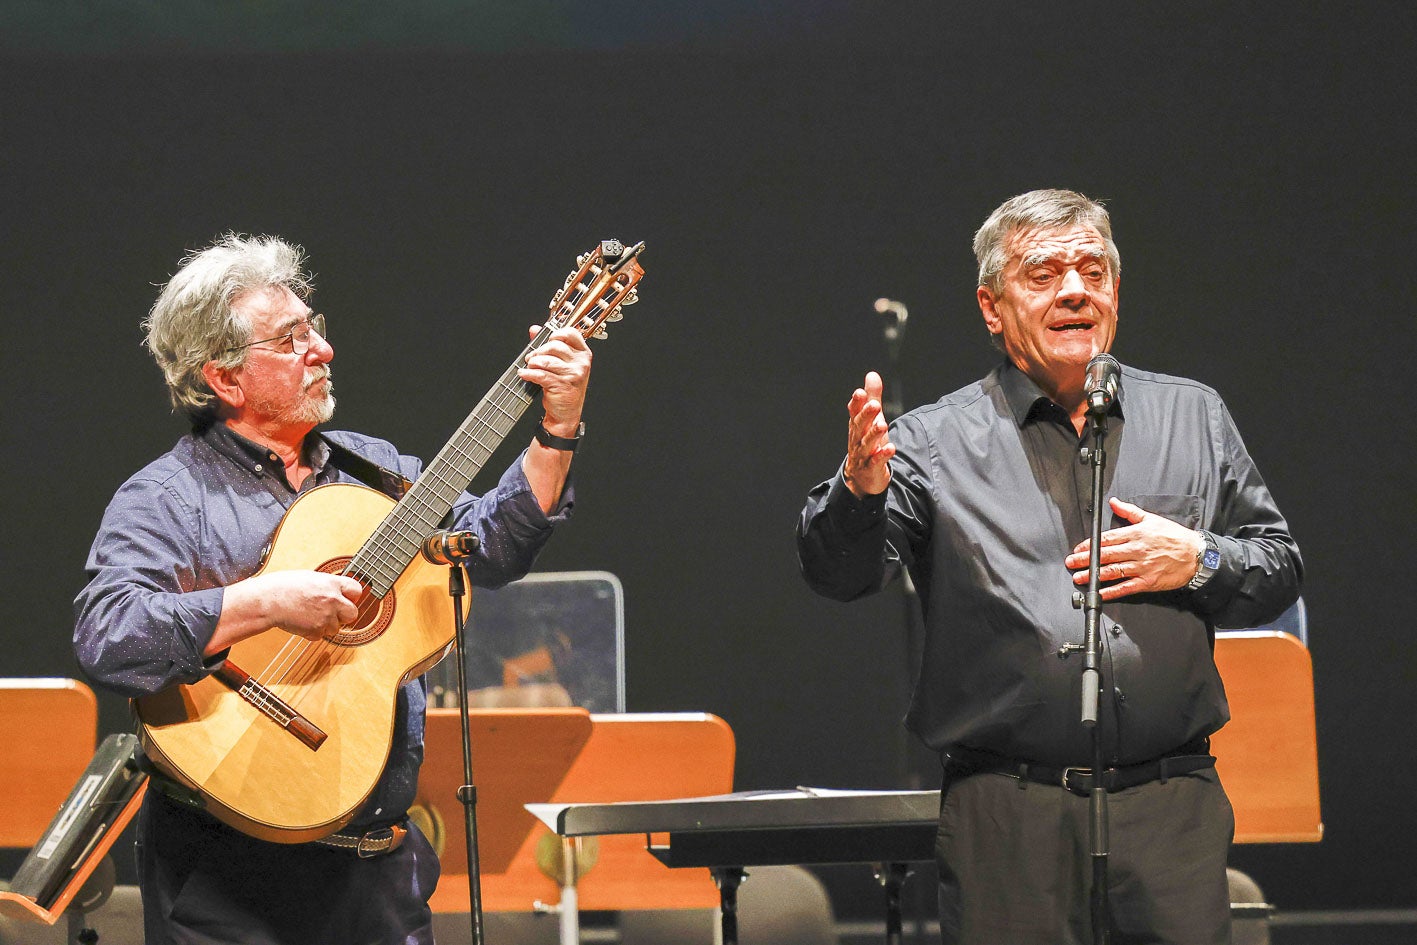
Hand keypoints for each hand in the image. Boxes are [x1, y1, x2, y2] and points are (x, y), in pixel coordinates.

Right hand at [245, 570, 364, 639]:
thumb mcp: (310, 577)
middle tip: (332, 613)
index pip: (356, 590)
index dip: (351, 596)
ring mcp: (325, 616)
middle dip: (344, 615)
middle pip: (352, 614)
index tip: (347, 598)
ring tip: (309, 615)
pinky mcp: (316, 630)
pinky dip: (313, 632)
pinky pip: (321, 635)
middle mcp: (332, 600)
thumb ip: (327, 585)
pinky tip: (302, 622)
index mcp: (331, 583)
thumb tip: (337, 590)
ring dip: (326, 625)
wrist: (267, 601)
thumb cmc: (283, 586)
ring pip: (336, 627)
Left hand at [518, 325, 591, 434]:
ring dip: (533, 363)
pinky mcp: (562, 385)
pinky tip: (524, 374)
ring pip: (546, 360)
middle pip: (555, 345)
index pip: (571, 333)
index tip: (546, 340)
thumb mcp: (560, 364)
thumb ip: (547, 344)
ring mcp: (573, 374)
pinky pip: (541, 374)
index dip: (556, 333)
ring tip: (529, 367)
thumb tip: (534, 329)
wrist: (565, 413)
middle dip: (538, 351)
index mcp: (583, 354)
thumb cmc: (564, 387)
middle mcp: (581, 363)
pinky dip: (528, 374)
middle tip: (531, 358)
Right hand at [843, 371, 894, 497]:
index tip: (860, 392)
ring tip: (882, 425)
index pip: (854, 412)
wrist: (861, 477)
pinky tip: (891, 448)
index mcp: (856, 426)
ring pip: (867, 443)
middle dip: (866, 415)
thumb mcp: (870, 419)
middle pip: (860, 426)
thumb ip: (872, 397)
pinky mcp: (871, 468)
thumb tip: (872, 374)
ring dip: (874, 434)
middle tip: (874, 405)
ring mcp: (863, 454)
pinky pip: (876, 461)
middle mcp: (857, 439)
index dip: (856, 403)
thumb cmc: (867, 442)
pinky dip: (882, 455)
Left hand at [1064, 498, 1203, 600]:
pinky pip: (1126, 587)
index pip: (1107, 539)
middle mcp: (1136, 550)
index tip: (1078, 548)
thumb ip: (1130, 512)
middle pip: (1105, 555)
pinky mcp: (1147, 581)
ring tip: (1079, 577)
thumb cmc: (1175, 537)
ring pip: (1112, 571)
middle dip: (1085, 559)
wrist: (1197, 555)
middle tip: (1071, 562)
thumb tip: (1114, 502)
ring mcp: (1141, 567)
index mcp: (1135, 534)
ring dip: (1093, 575)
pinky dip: (1112, 591)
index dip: (1089, 544)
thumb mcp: (1152, 519)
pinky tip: (1100, 593)